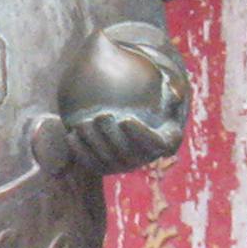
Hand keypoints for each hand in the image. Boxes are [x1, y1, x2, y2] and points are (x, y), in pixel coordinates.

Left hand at [61, 24, 185, 172]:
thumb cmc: (150, 87)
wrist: (128, 106)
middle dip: (114, 138)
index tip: (125, 119)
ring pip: (109, 161)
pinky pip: (91, 163)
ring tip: (82, 123)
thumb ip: (171, 83)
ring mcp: (125, 164)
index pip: (157, 144)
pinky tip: (70, 134)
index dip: (141, 136)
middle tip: (101, 116)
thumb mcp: (165, 80)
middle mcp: (146, 157)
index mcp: (166, 140)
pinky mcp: (105, 166)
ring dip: (94, 144)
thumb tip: (176, 93)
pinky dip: (80, 151)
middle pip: (129, 155)